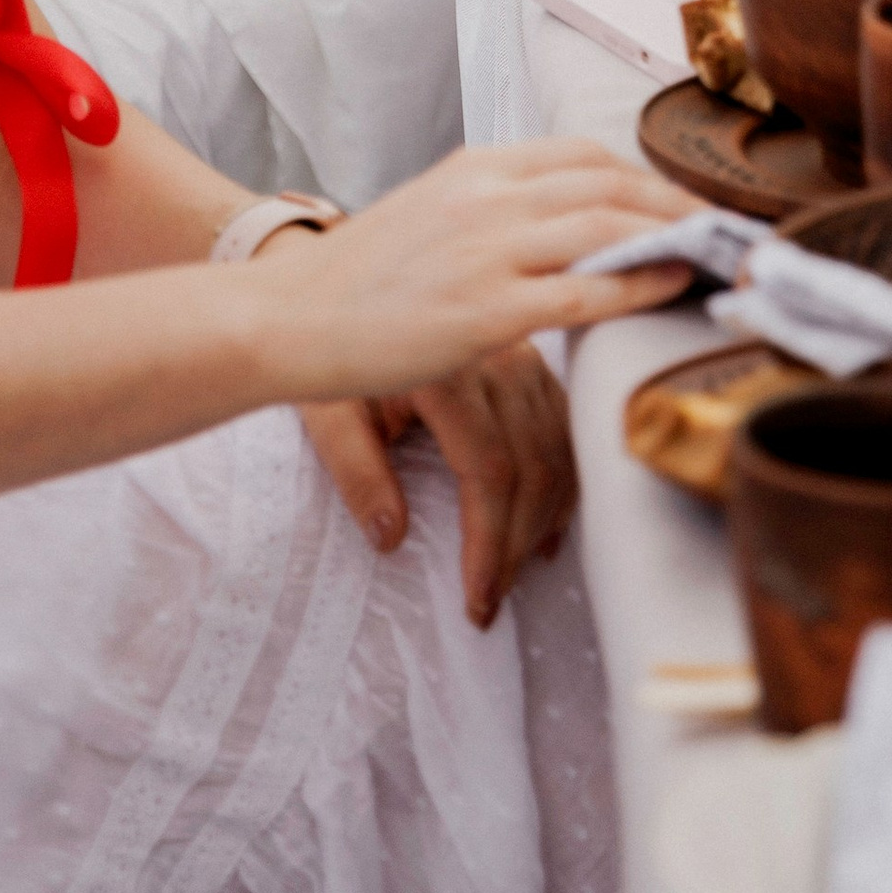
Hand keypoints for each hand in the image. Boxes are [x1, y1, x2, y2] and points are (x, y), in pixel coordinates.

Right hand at [248, 141, 695, 405]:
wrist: (285, 317)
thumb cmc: (356, 282)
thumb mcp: (430, 219)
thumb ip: (492, 214)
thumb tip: (555, 232)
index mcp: (476, 169)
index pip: (587, 156)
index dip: (648, 179)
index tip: (686, 208)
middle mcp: (489, 196)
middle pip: (613, 185)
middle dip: (681, 208)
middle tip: (731, 235)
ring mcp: (488, 250)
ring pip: (610, 228)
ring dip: (678, 241)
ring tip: (722, 260)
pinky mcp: (486, 309)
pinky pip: (585, 290)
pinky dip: (640, 284)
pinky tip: (674, 287)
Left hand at [300, 345, 576, 627]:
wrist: (342, 293)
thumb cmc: (332, 353)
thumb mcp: (327, 411)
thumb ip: (356, 472)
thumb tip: (391, 540)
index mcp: (446, 369)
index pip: (488, 468)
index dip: (489, 540)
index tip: (478, 597)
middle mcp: (497, 356)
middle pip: (532, 466)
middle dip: (516, 544)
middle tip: (491, 600)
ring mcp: (522, 354)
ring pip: (558, 451)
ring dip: (544, 520)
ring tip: (518, 570)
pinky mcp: (533, 357)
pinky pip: (565, 427)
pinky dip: (563, 482)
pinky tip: (546, 523)